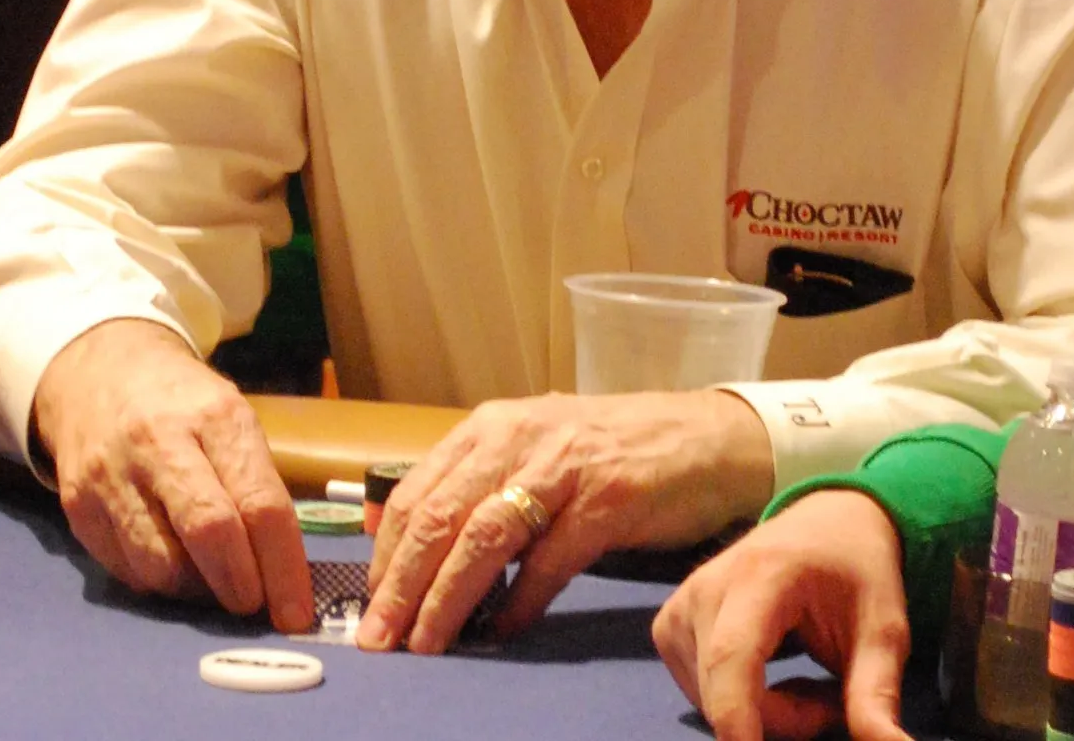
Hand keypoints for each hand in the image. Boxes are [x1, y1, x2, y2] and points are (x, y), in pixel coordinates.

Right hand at [32, 319, 312, 632]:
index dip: (283, 567)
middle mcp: (160, 443)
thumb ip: (255, 484)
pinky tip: (175, 566)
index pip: (259, 503)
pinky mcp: (77, 507)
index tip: (296, 611)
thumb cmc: (184, 404)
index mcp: (216, 417)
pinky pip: (126, 571)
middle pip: (209, 533)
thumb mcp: (232, 419)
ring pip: (161, 565)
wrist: (100, 374)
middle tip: (256, 606)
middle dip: (241, 585)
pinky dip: (159, 583)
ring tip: (215, 582)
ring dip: (197, 591)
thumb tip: (283, 570)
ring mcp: (112, 476)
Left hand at [358, 388, 773, 653]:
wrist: (706, 437)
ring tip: (428, 646)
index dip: (385, 556)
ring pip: (484, 537)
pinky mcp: (608, 498)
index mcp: (492, 426)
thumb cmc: (612, 450)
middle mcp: (520, 437)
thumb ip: (479, 489)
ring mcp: (564, 466)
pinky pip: (550, 559)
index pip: (416, 492)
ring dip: (447, 599)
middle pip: (440, 516)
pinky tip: (505, 630)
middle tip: (379, 642)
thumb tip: (413, 554)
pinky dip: (520, 600)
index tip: (367, 608)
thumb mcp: (534, 452)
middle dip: (401, 586)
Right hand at [652, 490, 911, 740]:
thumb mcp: (882, 629)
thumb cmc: (857, 570)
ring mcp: (680, 604)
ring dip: (760, 715)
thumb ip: (877, 695)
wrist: (826, 521)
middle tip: (833, 701)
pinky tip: (766, 677)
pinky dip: (736, 702)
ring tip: (804, 681)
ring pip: (710, 700)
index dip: (738, 717)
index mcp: (760, 574)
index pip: (731, 657)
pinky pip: (698, 690)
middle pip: (724, 692)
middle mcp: (706, 586)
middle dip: (782, 721)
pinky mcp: (669, 624)